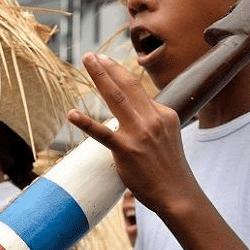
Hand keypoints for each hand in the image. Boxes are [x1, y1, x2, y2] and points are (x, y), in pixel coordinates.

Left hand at [68, 53, 197, 214]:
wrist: (178, 194)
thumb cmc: (170, 169)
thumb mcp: (168, 137)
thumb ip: (152, 123)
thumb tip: (137, 114)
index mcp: (164, 114)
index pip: (140, 93)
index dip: (121, 78)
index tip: (107, 65)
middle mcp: (152, 119)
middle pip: (128, 85)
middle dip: (108, 67)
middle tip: (92, 55)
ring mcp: (139, 133)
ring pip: (116, 97)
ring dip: (100, 76)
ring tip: (87, 61)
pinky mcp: (126, 149)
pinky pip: (102, 133)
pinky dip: (86, 122)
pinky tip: (71, 114)